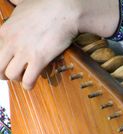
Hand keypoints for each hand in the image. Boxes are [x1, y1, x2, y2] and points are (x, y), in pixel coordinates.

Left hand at [0, 0, 118, 88]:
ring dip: (18, 78)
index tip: (7, 63)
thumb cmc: (47, 5)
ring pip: (11, 75)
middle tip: (14, 73)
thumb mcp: (22, 4)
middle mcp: (11, 42)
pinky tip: (32, 83)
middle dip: (4, 73)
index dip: (1, 61)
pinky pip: (28, 80)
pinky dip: (29, 85)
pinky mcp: (38, 59)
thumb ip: (14, 7)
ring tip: (25, 76)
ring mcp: (24, 51)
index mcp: (5, 30)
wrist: (64, 9)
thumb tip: (12, 0)